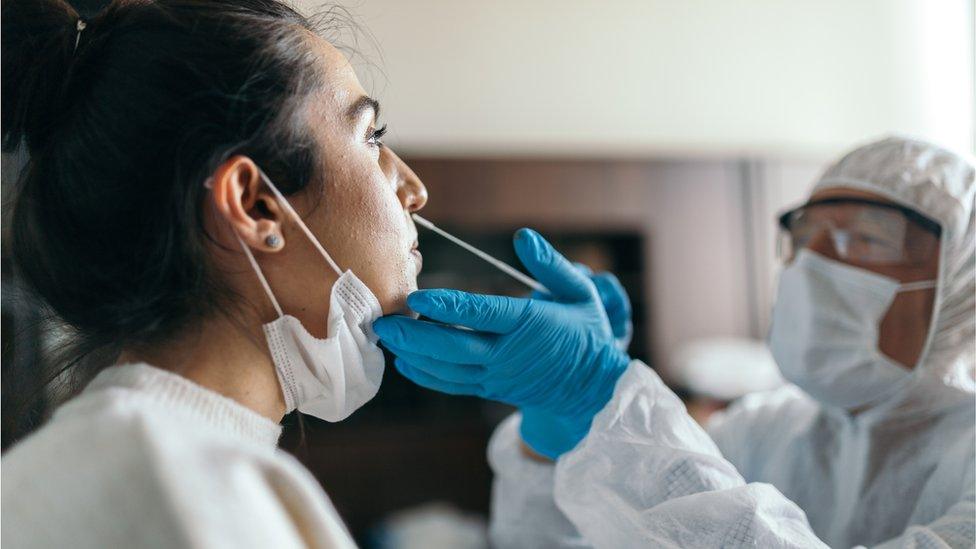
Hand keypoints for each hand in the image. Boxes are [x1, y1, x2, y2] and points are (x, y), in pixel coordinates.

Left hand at [373, 228, 630, 458]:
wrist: (592, 389)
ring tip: (386, 338)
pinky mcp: (490, 389)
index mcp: (528, 325)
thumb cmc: (585, 332)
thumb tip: (523, 236)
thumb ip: (550, 264)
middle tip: (383, 323)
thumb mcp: (580, 291)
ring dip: (415, 354)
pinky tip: (406, 362)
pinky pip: (453, 385)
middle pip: (454, 347)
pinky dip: (427, 375)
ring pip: (448, 369)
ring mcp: (497, 376)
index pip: (482, 314)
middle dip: (415, 336)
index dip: (448, 306)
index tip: (417, 297)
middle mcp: (508, 353)